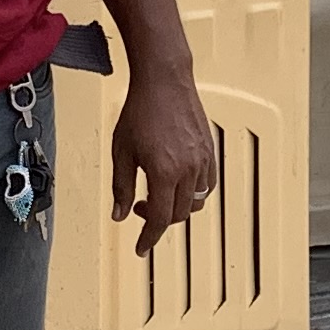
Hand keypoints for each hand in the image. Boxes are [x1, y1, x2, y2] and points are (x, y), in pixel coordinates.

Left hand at [108, 69, 218, 258]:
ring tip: (157, 194)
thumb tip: (120, 215)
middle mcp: (188, 169)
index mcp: (164, 172)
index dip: (148, 237)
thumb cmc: (140, 111)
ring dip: (176, 208)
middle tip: (138, 207)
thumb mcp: (121, 151)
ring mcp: (202, 160)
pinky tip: (178, 184)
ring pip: (195, 202)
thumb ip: (121, 187)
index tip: (140, 248)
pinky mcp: (209, 151)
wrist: (164, 81)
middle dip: (157, 220)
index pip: (158, 218)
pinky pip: (207, 185)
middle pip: (177, 214)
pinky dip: (194, 193)